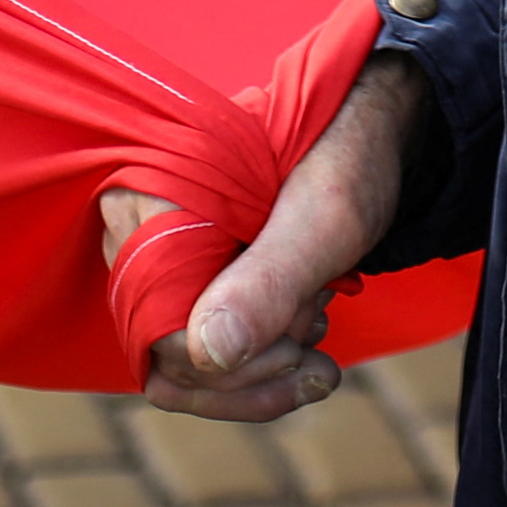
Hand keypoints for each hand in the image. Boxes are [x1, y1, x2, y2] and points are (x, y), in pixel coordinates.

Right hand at [111, 55, 426, 420]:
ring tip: (318, 328)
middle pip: (168, 357)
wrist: (368, 135)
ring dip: (261, 372)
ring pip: (188, 366)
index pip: (156, 328)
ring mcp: (161, 259)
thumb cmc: (348, 160)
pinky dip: (258, 362)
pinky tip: (307, 338)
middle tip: (318, 351)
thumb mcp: (321, 219)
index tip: (295, 353)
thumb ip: (267, 283)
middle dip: (253, 370)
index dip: (224, 364)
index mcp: (148, 199)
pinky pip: (203, 353)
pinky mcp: (189, 279)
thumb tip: (209, 353)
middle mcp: (138, 234)